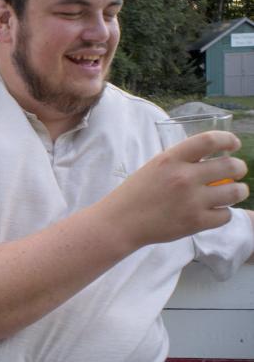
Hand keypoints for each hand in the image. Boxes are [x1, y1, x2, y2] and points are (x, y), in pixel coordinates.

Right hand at [103, 130, 248, 248]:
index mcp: (171, 159)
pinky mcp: (195, 222)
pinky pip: (225, 215)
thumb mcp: (154, 167)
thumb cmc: (135, 193)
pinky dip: (224, 212)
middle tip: (237, 171)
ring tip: (235, 191)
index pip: (209, 140)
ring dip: (240, 190)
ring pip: (234, 192)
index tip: (234, 145)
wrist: (121, 221)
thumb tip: (208, 159)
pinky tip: (217, 211)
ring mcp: (191, 201)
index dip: (228, 139)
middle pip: (229, 166)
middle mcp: (184, 177)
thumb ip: (180, 162)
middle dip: (239, 167)